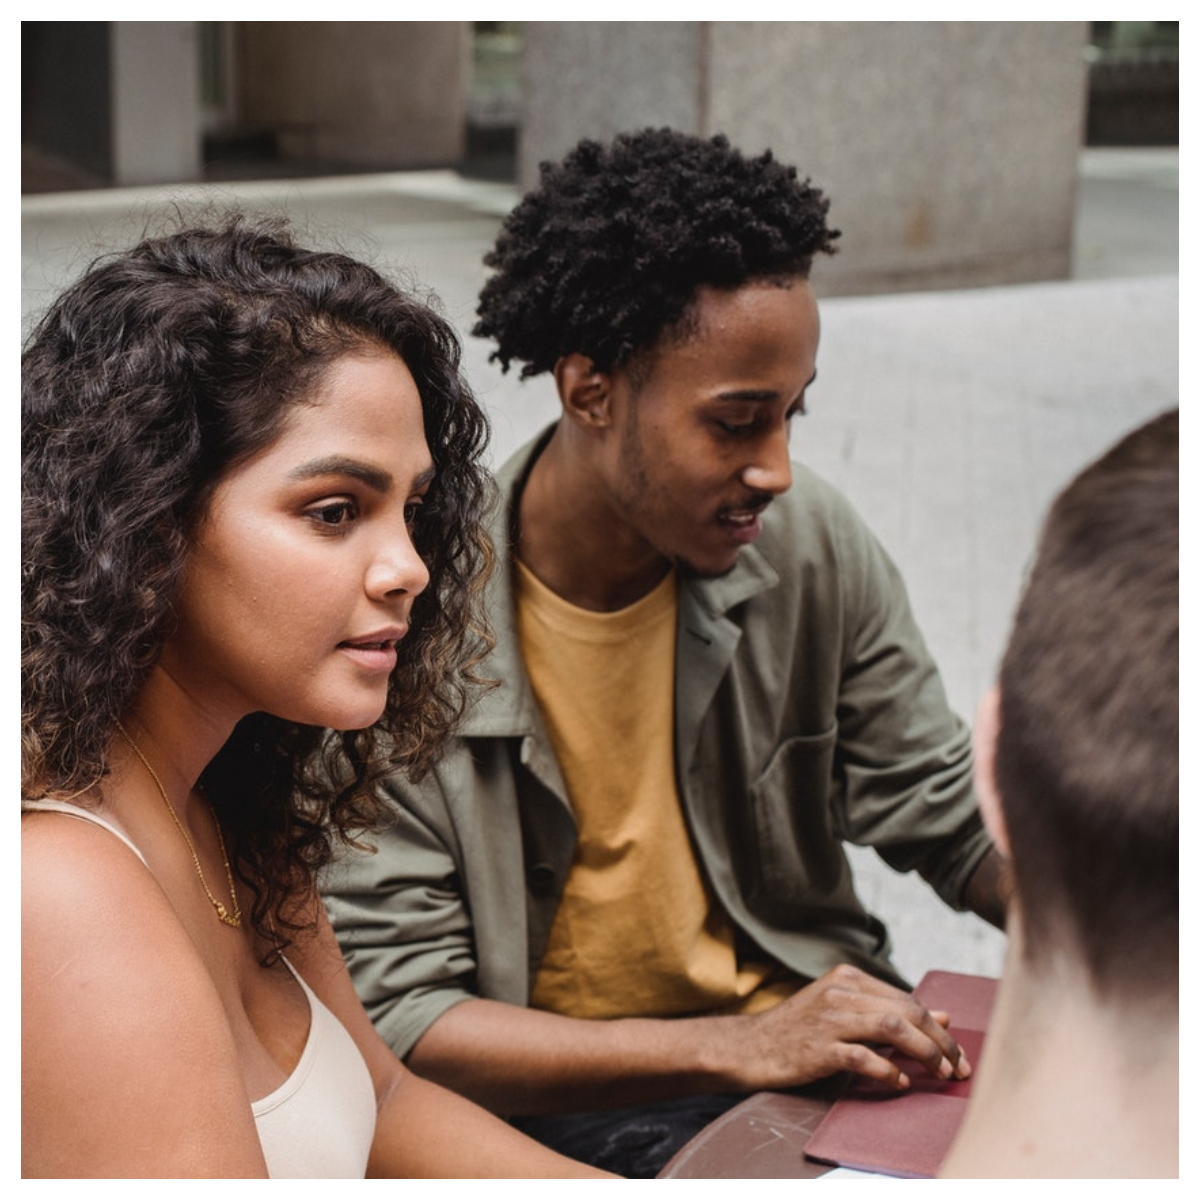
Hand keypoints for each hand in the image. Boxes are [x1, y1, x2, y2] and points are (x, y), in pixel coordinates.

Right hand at [721, 964, 970, 1092]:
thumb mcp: (844, 1012)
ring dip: (924, 1053)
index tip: (957, 1053)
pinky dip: (888, 1071)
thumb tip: (943, 1016)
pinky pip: (864, 1056)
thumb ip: (888, 1012)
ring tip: (939, 1075)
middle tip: (958, 1068)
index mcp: (847, 977)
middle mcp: (840, 991)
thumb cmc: (800, 1031)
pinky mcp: (818, 1046)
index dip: (938, 1028)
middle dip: (940, 1042)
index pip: (907, 999)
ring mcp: (828, 1017)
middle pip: (906, 1011)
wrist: (751, 1047)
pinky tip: (899, 1082)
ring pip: (891, 1027)